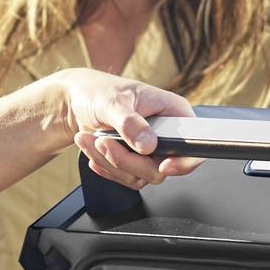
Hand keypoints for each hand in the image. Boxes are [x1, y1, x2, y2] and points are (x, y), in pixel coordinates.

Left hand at [52, 69, 194, 188]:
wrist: (76, 101)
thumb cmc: (98, 91)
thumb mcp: (113, 101)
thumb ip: (130, 123)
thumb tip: (148, 144)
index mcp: (172, 112)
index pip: (193, 144)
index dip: (184, 161)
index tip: (164, 165)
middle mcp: (166, 134)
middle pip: (161, 168)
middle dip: (128, 160)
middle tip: (104, 142)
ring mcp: (150, 151)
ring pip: (140, 176)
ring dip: (110, 162)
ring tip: (93, 140)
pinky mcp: (134, 162)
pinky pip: (126, 178)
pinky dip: (105, 167)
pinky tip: (94, 150)